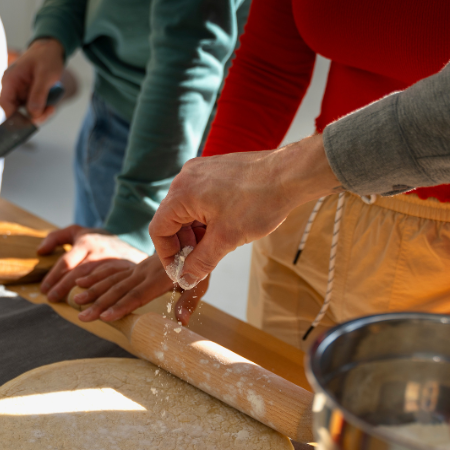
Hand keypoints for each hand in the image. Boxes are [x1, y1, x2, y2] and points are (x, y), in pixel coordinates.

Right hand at [0, 38, 64, 120]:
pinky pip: (32, 109)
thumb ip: (38, 94)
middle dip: (32, 117)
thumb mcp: (45, 75)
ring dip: (39, 114)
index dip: (13, 118)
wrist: (51, 49)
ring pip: (25, 113)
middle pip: (15, 113)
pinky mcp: (26, 96)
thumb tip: (33, 114)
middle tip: (48, 112)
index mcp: (10, 80)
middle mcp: (11, 89)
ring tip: (51, 107)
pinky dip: (42, 111)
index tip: (28, 125)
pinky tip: (51, 105)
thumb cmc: (46, 57)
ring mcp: (19, 93)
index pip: (4, 105)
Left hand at [38, 225, 146, 302]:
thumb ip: (56, 238)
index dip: (54, 276)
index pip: (67, 261)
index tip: (44, 289)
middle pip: (79, 272)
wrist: (130, 239)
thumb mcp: (76, 232)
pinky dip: (100, 297)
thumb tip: (40, 251)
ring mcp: (113, 263)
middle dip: (63, 287)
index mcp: (86, 242)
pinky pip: (111, 287)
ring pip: (95, 281)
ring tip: (68, 305)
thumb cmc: (96, 239)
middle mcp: (99, 252)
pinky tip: (91, 306)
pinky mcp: (125, 272)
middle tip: (51, 298)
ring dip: (81, 295)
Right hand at [72, 254, 209, 323]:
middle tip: (82, 317)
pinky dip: (95, 276)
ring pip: (111, 280)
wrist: (191, 235)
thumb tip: (182, 322)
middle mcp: (144, 272)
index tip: (105, 317)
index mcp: (159, 278)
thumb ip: (189, 302)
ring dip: (93, 290)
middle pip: (119, 290)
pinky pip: (111, 270)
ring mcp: (137, 268)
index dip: (121, 306)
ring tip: (76, 300)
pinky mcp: (133, 266)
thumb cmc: (197, 264)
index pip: (137, 295)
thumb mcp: (199, 283)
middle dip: (99, 304)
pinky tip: (81, 281)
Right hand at [149, 134, 341, 287]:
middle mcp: (186, 178)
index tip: (181, 272)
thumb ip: (200, 262)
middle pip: (171, 219)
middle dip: (184, 245)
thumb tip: (185, 279)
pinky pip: (201, 199)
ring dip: (197, 232)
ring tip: (217, 246)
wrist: (290, 174)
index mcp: (182, 193)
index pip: (159, 230)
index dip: (167, 256)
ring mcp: (201, 171)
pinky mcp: (215, 170)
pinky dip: (206, 218)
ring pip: (188, 210)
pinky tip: (225, 228)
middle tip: (200, 263)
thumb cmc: (260, 202)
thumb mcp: (226, 240)